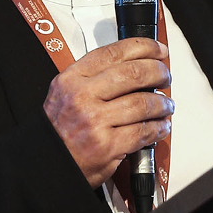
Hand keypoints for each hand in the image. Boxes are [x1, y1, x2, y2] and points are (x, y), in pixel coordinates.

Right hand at [43, 38, 172, 187]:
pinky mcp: (107, 145)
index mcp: (73, 78)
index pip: (115, 52)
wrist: (45, 164)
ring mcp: (95, 121)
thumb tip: (135, 65)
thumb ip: (95, 77)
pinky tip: (161, 126)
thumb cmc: (59, 130)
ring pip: (144, 103)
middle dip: (159, 72)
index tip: (158, 50)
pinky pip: (143, 131)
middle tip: (165, 77)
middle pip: (135, 73)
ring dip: (163, 103)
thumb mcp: (66, 93)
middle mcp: (82, 96)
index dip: (144, 47)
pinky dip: (159, 128)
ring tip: (166, 105)